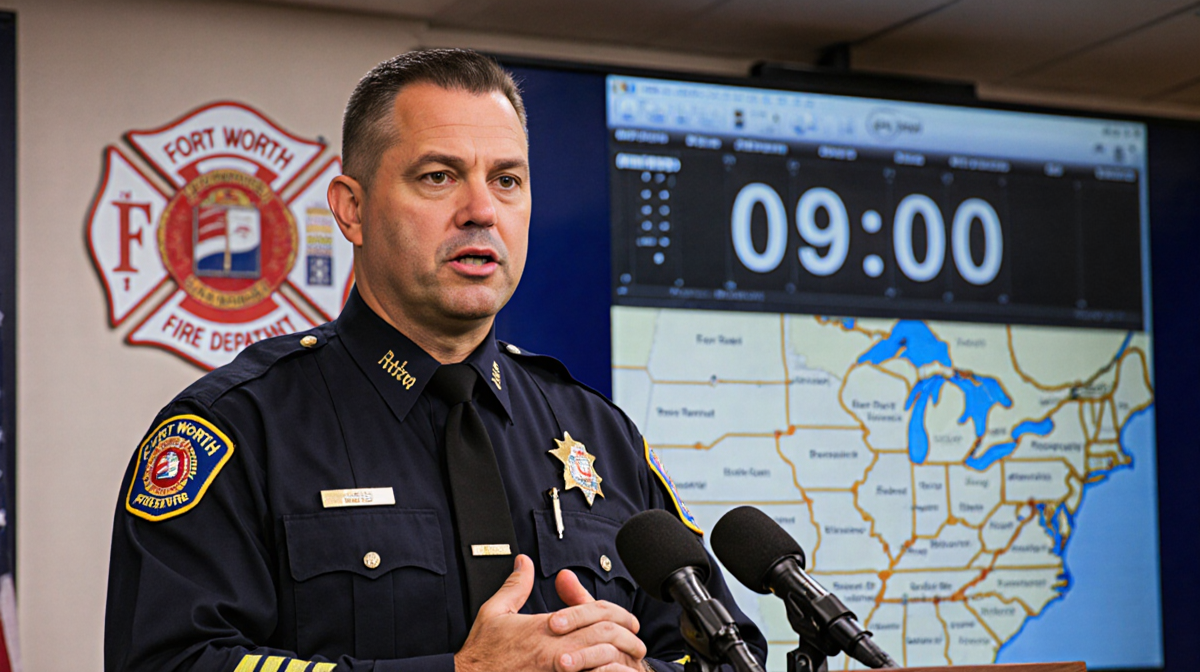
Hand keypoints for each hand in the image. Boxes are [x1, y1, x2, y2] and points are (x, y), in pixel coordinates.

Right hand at [454, 556, 646, 671]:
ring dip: (621, 658)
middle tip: (638, 639)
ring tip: (633, 660)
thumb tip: (524, 562)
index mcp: (544, 627)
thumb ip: (515, 586)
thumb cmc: (482, 652)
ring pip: (600, 660)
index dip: (615, 614)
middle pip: (603, 636)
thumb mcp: (494, 612)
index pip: (591, 613)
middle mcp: (554, 650)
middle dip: (627, 636)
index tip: (626, 619)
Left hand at [548, 569, 646, 671]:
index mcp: (619, 626)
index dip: (578, 613)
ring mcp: (631, 664)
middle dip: (580, 631)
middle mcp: (629, 644)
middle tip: (553, 636)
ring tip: (561, 663)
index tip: (552, 622)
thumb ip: (576, 602)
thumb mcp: (585, 627)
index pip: (604, 610)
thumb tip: (563, 574)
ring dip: (584, 656)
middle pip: (608, 629)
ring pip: (612, 654)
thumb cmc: (593, 655)